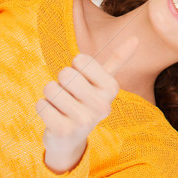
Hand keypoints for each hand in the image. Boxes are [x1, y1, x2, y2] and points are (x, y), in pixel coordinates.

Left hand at [36, 37, 138, 173]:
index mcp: (112, 88)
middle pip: (66, 73)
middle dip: (61, 81)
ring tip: (60, 105)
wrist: (71, 139)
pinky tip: (53, 116)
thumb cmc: (86, 101)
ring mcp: (84, 121)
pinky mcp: (64, 132)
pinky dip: (42, 106)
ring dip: (51, 94)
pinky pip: (41, 104)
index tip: (82, 80)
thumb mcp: (103, 81)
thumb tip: (136, 38)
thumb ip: (118, 60)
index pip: (80, 60)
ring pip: (51, 88)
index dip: (76, 67)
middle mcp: (102, 106)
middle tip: (69, 94)